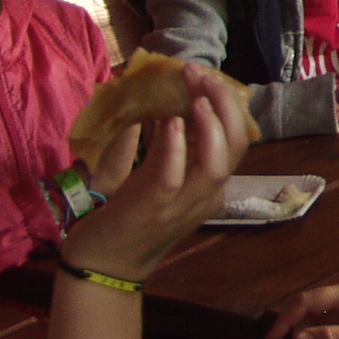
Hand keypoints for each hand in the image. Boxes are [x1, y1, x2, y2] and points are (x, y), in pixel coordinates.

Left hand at [60, 63, 250, 285]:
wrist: (101, 264)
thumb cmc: (125, 218)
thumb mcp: (152, 177)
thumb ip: (164, 149)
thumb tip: (167, 109)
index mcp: (208, 188)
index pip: (236, 141)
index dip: (226, 105)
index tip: (202, 76)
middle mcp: (205, 196)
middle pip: (237, 147)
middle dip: (225, 105)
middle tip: (201, 74)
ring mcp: (182, 206)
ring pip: (217, 165)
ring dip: (210, 124)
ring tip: (196, 94)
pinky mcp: (153, 209)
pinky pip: (174, 176)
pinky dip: (177, 147)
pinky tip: (172, 122)